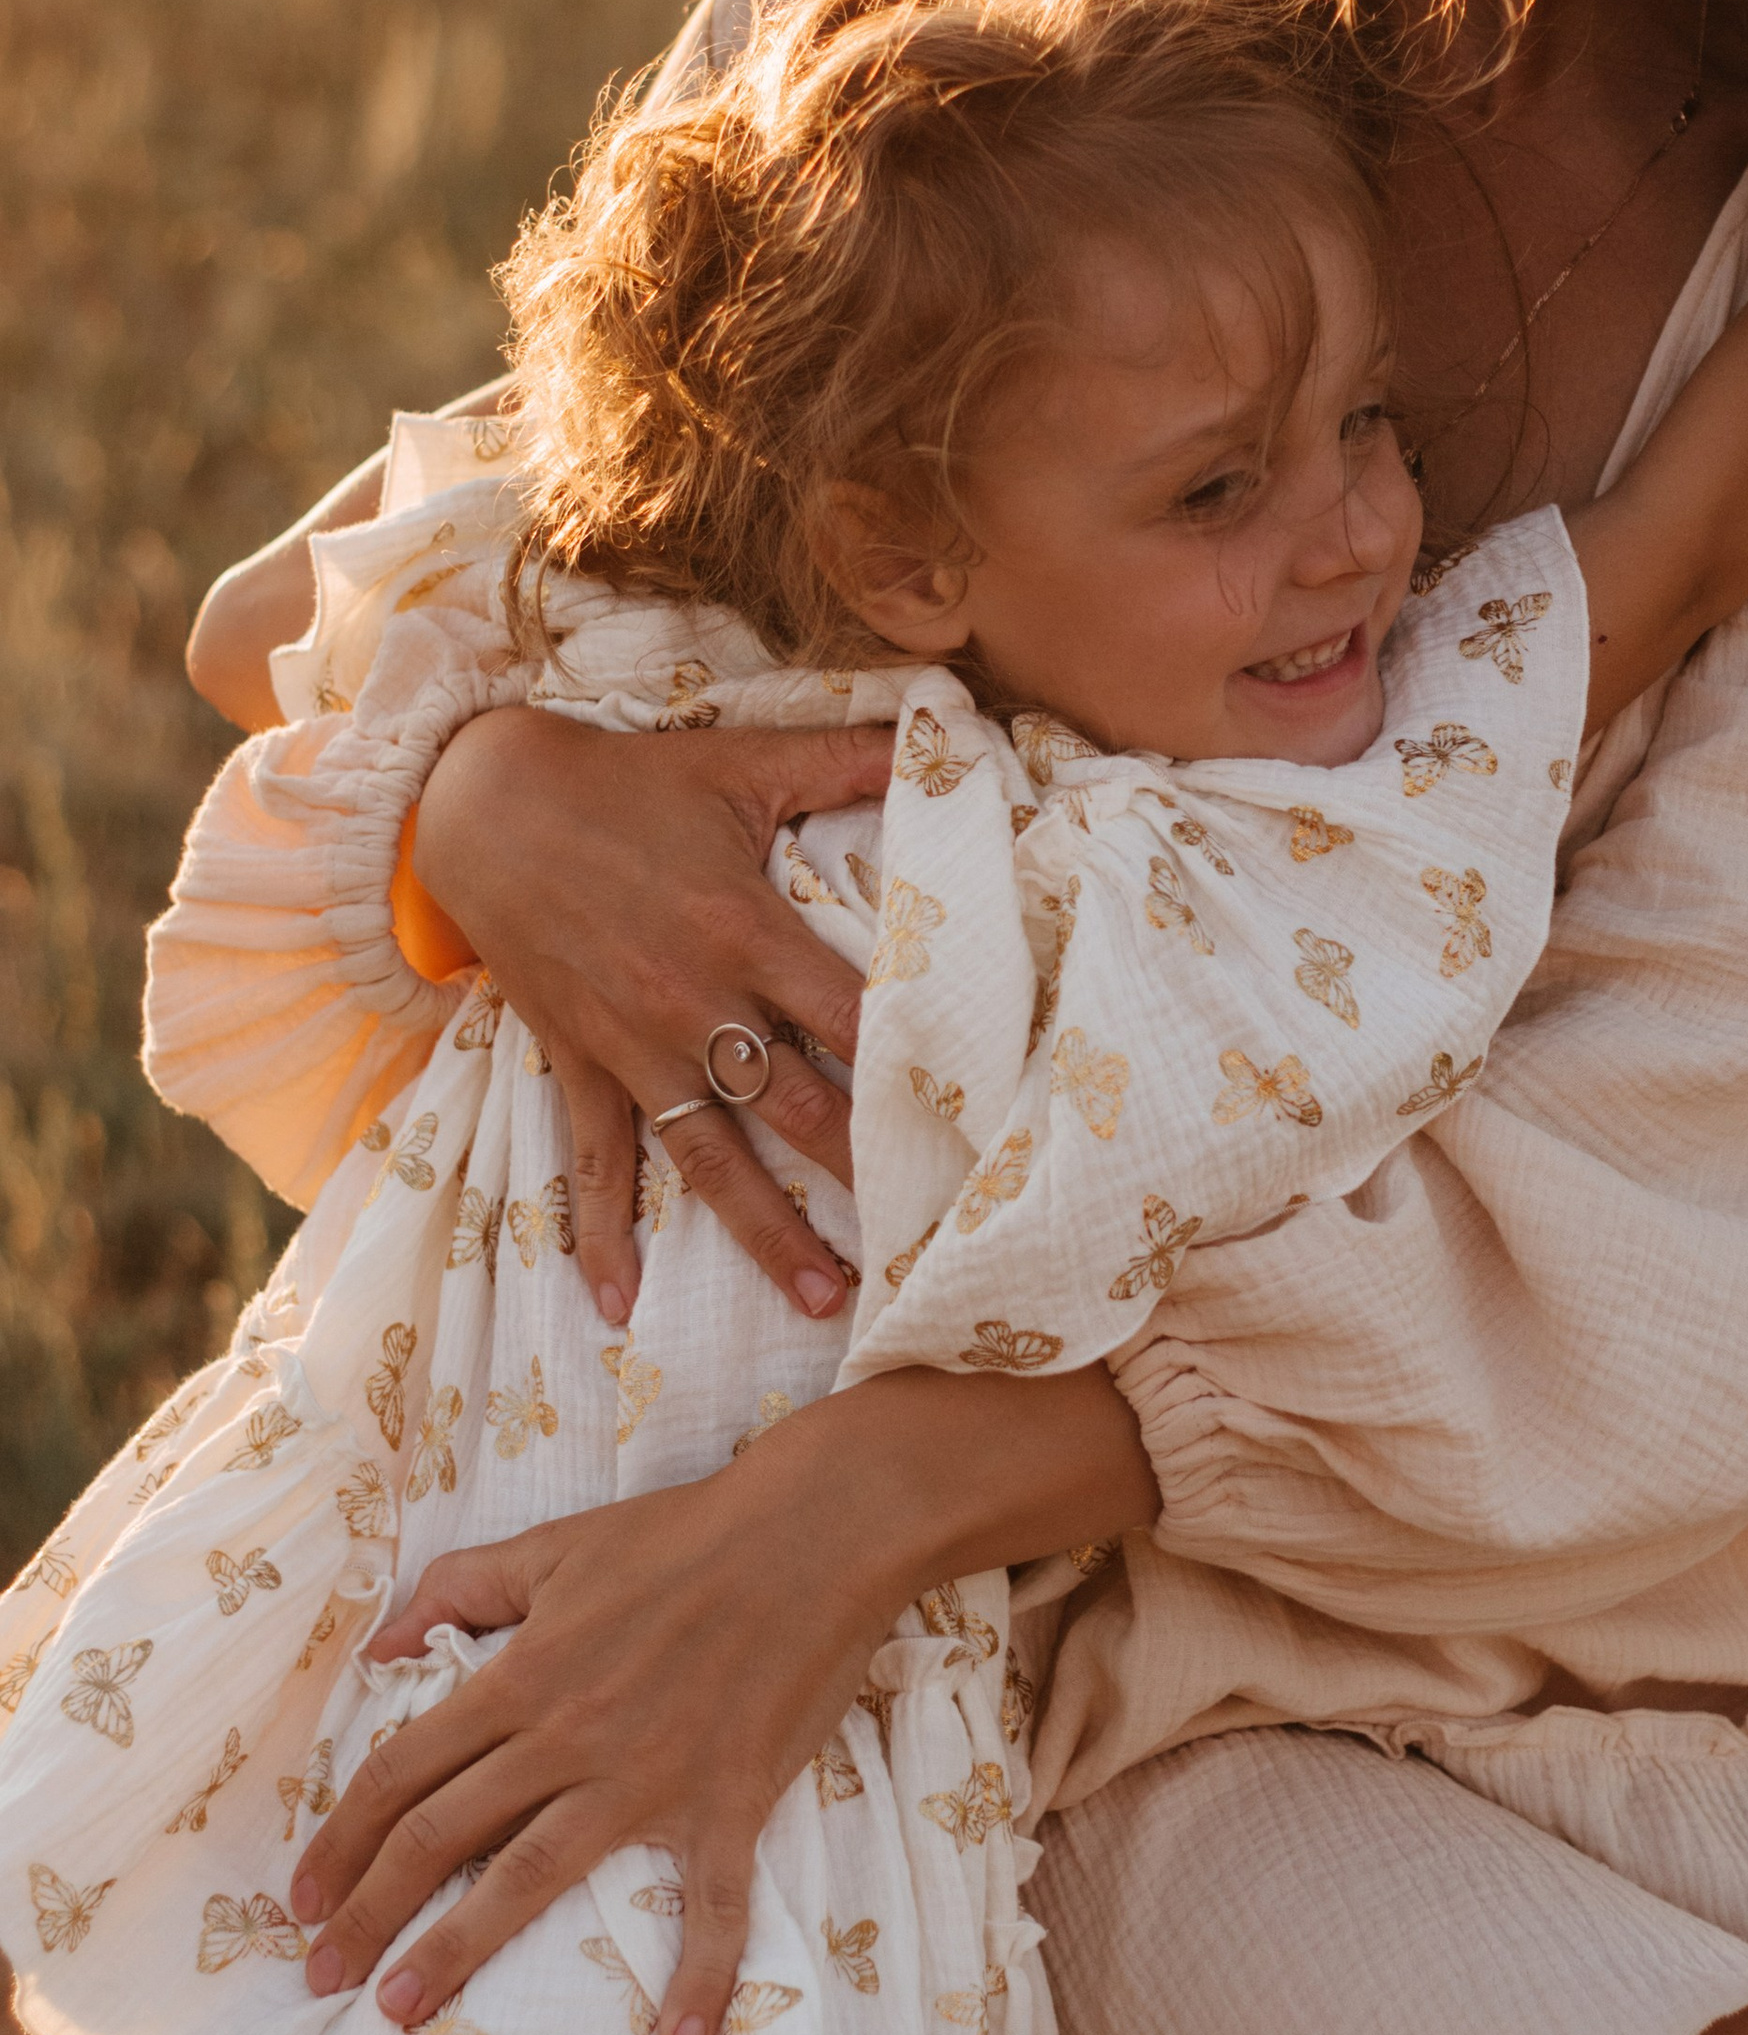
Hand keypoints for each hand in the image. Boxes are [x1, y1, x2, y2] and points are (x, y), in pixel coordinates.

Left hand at [291, 1366, 1155, 2034]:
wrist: (813, 1529)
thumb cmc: (685, 1533)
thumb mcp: (559, 1544)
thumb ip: (463, 1586)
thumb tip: (382, 1643)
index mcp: (526, 1674)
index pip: (407, 1769)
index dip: (343, 1835)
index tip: (301, 1896)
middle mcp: (569, 1736)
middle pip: (442, 1835)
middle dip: (369, 1912)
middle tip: (322, 1976)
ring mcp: (648, 1778)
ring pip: (531, 1877)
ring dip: (459, 1949)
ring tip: (401, 2010)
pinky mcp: (728, 1801)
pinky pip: (714, 1905)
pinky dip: (701, 1976)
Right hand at [412, 707, 894, 1323]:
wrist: (484, 804)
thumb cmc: (627, 783)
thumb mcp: (742, 761)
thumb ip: (846, 757)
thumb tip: (945, 728)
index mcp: (743, 927)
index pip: (849, 1013)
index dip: (914, 1063)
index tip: (976, 1120)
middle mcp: (693, 1001)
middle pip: (795, 1104)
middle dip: (863, 1171)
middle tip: (931, 1239)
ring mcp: (631, 1044)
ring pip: (710, 1157)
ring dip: (766, 1235)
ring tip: (826, 1303)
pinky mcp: (578, 1062)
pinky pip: (592, 1161)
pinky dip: (602, 1234)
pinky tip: (618, 1307)